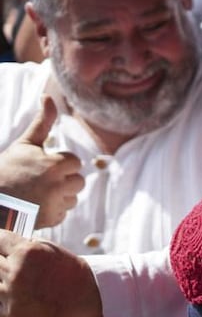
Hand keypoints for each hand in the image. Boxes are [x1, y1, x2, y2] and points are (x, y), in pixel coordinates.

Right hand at [0, 95, 83, 227]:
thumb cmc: (8, 168)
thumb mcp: (26, 143)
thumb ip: (43, 122)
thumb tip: (49, 96)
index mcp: (56, 164)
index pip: (74, 162)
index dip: (58, 163)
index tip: (40, 166)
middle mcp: (60, 185)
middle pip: (78, 181)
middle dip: (62, 180)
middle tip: (38, 180)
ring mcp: (57, 204)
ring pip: (72, 198)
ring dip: (59, 196)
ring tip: (36, 193)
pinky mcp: (53, 220)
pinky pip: (63, 213)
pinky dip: (52, 210)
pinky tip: (35, 206)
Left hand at [0, 231, 103, 316]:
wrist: (85, 298)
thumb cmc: (69, 272)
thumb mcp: (49, 248)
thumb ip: (22, 244)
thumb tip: (1, 244)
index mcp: (27, 252)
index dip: (0, 242)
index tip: (2, 247)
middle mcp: (17, 272)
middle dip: (3, 262)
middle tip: (15, 267)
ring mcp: (12, 294)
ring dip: (2, 280)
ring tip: (19, 282)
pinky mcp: (11, 313)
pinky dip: (3, 299)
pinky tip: (17, 295)